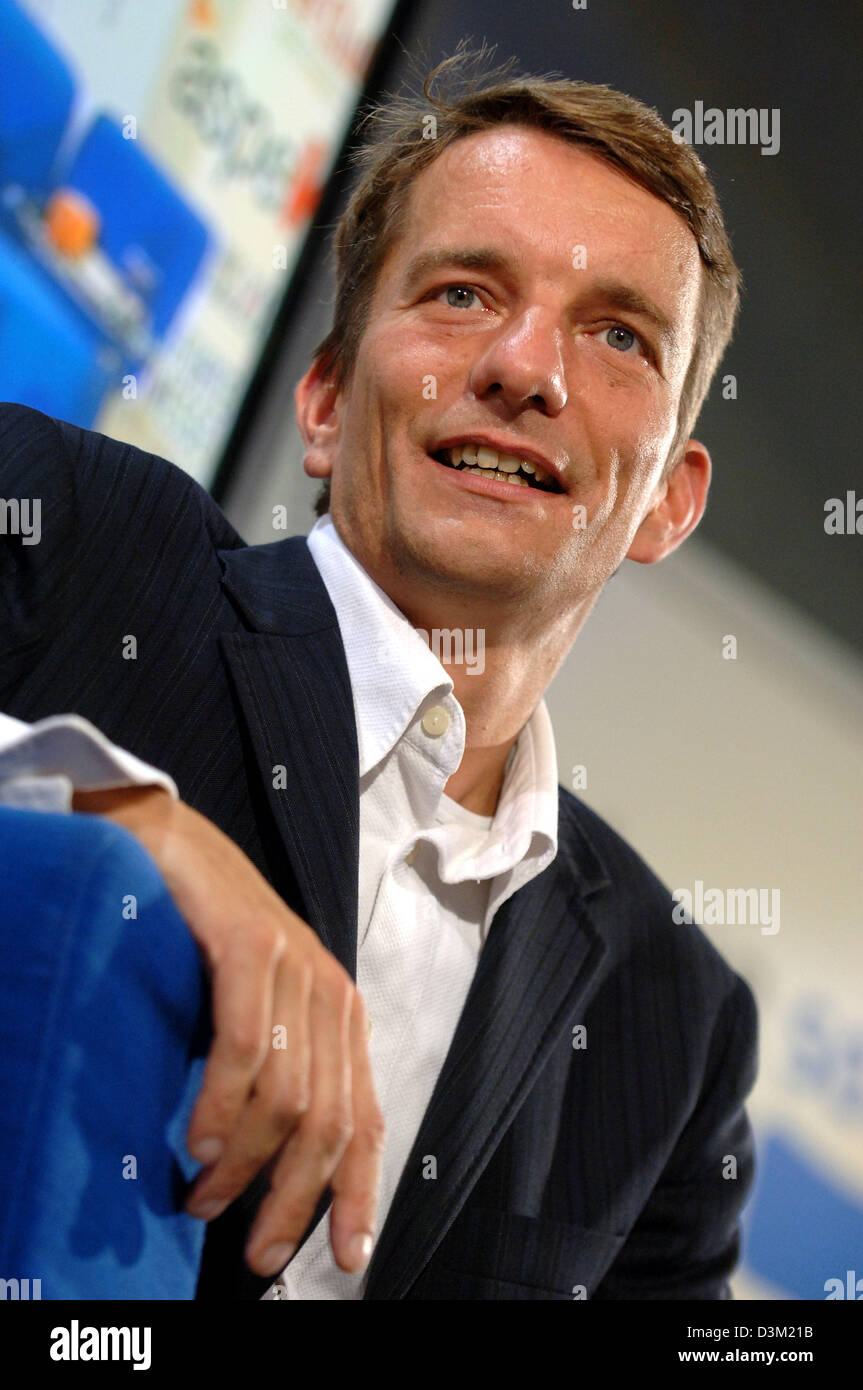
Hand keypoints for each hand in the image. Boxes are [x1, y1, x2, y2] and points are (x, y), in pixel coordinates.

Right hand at [71, 785, 384, 1278]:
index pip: (365, 1121)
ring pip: (286, 1096)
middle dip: (294, 1201)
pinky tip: (198, 1138)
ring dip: (244, 1163)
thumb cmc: (209, 936)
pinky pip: (244, 1046)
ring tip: (203, 1195)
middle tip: (256, 1253)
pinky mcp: (254, 944)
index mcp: (342, 1017)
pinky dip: (221, 1103)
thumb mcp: (259, 1013)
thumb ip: (278, 1072)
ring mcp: (296, 964)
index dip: (360, 1195)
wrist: (172, 846)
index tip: (348, 1257)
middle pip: (328, 1124)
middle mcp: (332, 993)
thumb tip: (269, 1167)